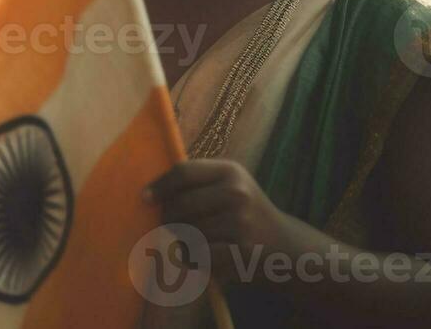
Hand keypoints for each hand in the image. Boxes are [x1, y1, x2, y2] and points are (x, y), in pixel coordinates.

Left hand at [144, 158, 291, 282]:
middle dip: (168, 218)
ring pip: (186, 233)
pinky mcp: (240, 251)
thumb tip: (149, 191)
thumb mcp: (230, 185)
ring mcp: (240, 222)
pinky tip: (205, 257)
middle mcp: (236, 193)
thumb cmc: (245, 213)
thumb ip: (196, 182)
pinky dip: (194, 259)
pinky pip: (198, 255)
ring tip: (195, 242)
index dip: (159, 186)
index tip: (145, 198)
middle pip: (179, 204)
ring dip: (182, 242)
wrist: (285, 246)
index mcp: (230, 171)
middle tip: (171, 226)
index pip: (183, 172)